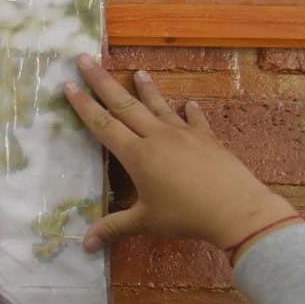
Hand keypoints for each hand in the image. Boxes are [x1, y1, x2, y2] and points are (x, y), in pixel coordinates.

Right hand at [64, 54, 296, 251]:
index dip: (83, 105)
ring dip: (146, 89)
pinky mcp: (207, 139)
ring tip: (137, 71)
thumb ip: (114, 228)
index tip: (68, 85)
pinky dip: (190, 111)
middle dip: (102, 81)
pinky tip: (188, 103)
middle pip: (124, 104)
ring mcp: (184, 134)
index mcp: (137, 155)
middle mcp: (157, 137)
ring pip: (159, 106)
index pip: (103, 124)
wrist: (237, 209)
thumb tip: (85, 245)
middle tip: (85, 58)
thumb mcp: (146, 222)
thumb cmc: (186, 216)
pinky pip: (195, 120)